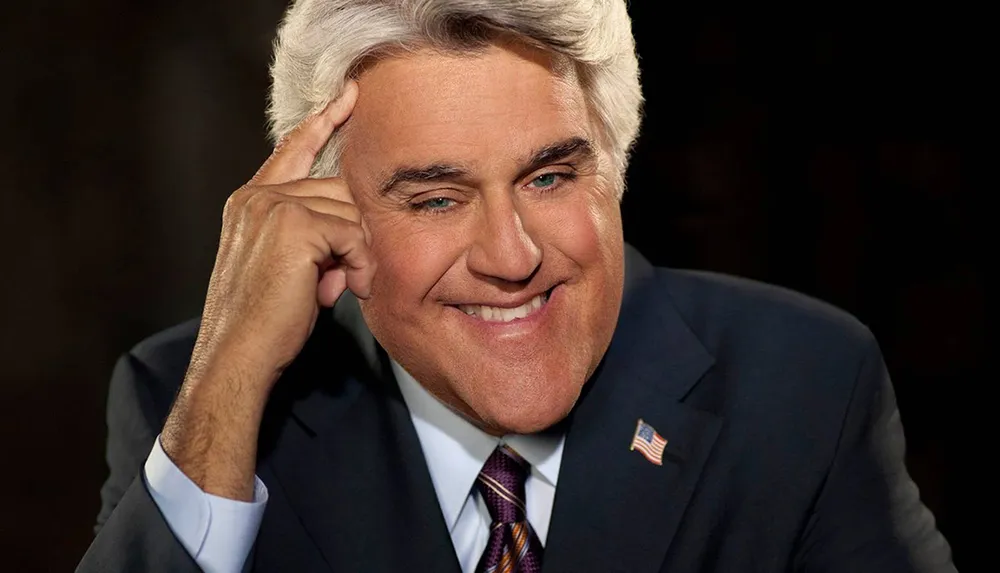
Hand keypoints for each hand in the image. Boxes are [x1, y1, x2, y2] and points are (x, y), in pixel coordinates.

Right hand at [161, 82, 369, 499]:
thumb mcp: (290, 270)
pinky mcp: (295, 225)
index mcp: (251, 202)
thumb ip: (315, 240)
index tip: (350, 96)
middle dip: (355, 234)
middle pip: (339, 191)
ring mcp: (274, 206)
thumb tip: (356, 241)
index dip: (324, 122)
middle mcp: (259, 196)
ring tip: (346, 288)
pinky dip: (360, 265)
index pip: (293, 151)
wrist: (239, 355)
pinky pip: (353, 234)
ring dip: (359, 255)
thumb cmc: (265, 323)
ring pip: (350, 214)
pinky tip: (347, 290)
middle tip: (348, 279)